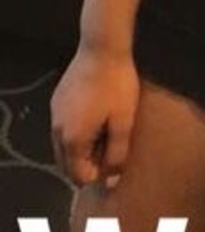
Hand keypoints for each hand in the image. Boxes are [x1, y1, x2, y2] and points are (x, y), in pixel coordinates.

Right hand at [50, 46, 140, 190]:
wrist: (102, 49)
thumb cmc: (117, 87)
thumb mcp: (123, 123)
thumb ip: (116, 155)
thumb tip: (110, 182)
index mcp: (72, 139)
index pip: (78, 175)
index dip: (98, 175)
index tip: (115, 163)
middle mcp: (56, 130)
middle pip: (67, 163)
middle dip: (87, 165)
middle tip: (111, 151)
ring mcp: (54, 114)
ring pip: (63, 147)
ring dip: (81, 150)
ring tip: (105, 136)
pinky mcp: (56, 102)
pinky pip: (62, 129)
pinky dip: (75, 135)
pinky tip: (95, 121)